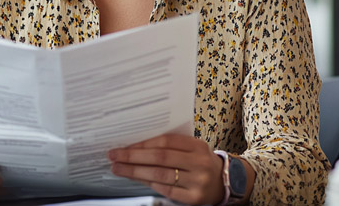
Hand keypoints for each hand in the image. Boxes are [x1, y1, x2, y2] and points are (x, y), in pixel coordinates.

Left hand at [108, 134, 224, 205]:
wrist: (224, 181)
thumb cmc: (200, 161)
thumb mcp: (192, 148)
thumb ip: (171, 145)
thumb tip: (136, 145)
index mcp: (197, 145)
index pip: (165, 141)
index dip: (142, 143)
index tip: (124, 146)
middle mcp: (199, 163)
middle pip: (160, 158)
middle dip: (133, 157)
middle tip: (114, 156)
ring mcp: (197, 182)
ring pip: (160, 175)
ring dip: (135, 172)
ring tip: (119, 169)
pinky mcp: (193, 198)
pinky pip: (166, 190)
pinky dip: (148, 184)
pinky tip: (136, 179)